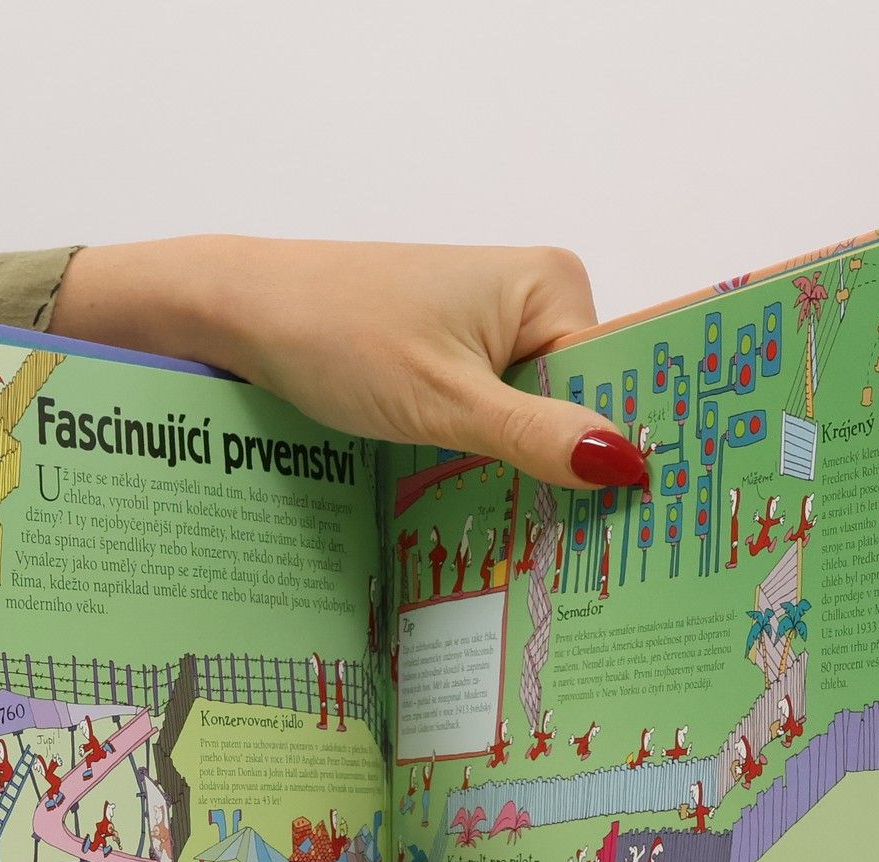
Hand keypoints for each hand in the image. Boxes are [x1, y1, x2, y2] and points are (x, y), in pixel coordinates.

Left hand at [52, 238, 648, 491]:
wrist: (241, 314)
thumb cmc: (336, 336)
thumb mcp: (445, 402)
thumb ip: (536, 437)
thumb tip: (628, 465)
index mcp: (553, 285)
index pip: (616, 386)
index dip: (619, 455)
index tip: (636, 528)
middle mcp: (533, 301)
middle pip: (578, 409)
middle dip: (571, 475)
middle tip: (584, 558)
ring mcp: (491, 332)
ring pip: (533, 426)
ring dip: (525, 479)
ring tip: (537, 547)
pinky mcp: (454, 361)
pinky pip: (495, 424)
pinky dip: (488, 466)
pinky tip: (487, 513)